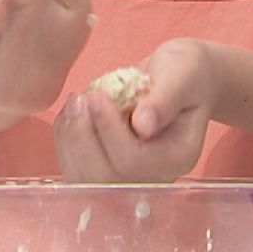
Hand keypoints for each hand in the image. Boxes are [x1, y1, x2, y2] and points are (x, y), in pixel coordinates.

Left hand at [54, 38, 218, 182]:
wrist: (181, 78)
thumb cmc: (186, 72)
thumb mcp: (182, 74)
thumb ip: (165, 98)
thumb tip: (142, 125)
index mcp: (178, 157)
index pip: (134, 161)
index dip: (109, 130)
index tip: (97, 95)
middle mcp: (155, 178)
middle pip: (106, 177)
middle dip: (83, 138)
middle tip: (79, 98)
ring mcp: (130, 177)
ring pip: (87, 179)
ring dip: (70, 140)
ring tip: (75, 102)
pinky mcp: (109, 169)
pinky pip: (78, 170)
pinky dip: (66, 142)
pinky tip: (70, 113)